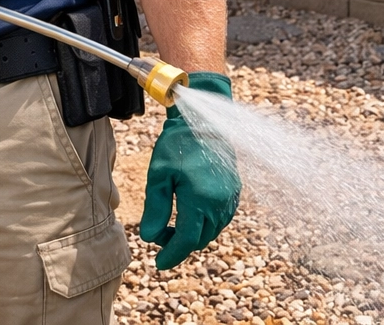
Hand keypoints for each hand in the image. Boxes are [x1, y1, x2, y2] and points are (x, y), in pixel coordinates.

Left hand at [139, 71, 241, 269]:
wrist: (202, 119)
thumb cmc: (177, 145)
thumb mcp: (158, 175)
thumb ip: (155, 208)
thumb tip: (149, 238)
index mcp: (200, 201)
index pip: (186, 241)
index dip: (171, 255)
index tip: (159, 264)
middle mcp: (220, 204)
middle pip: (199, 239)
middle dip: (179, 244)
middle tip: (159, 236)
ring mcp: (230, 198)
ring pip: (211, 231)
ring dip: (193, 235)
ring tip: (172, 224)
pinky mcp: (234, 191)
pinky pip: (220, 219)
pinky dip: (205, 224)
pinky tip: (190, 213)